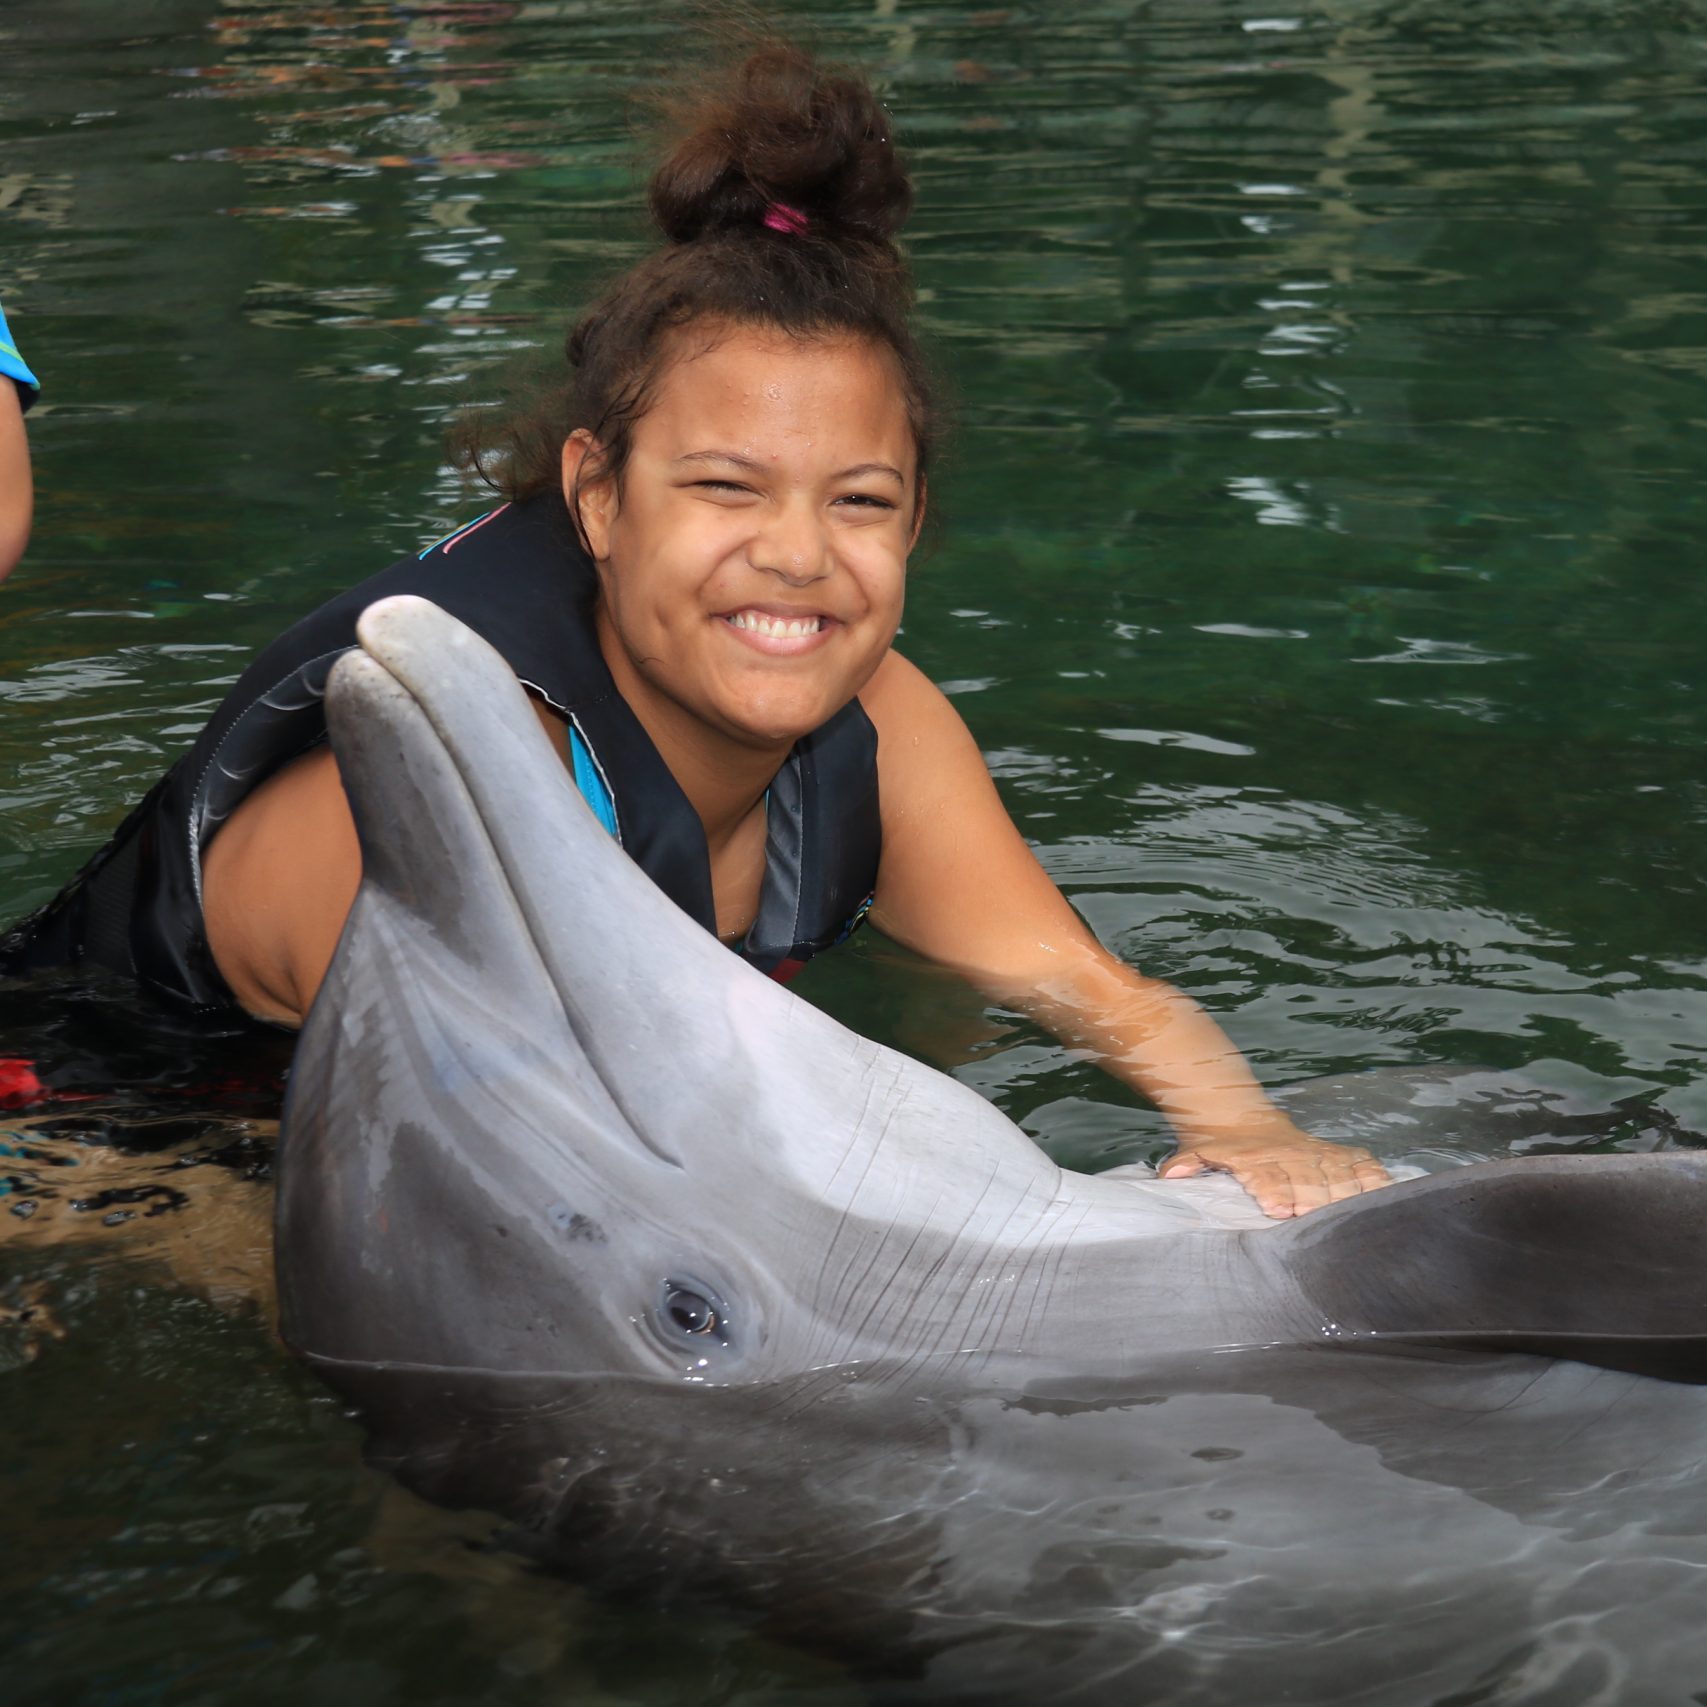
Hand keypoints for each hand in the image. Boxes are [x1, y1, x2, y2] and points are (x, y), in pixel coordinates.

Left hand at [1157, 1120, 1390, 1218]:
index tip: (1278, 1208)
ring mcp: (1315, 1153)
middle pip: (1305, 1178)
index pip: (1265, 1176)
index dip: (1272, 1191)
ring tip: (1353, 1214)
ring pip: (1337, 1172)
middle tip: (1315, 1216)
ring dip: (1346, 1193)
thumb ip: (1187, 1164)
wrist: (1241, 1116)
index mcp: (1255, 1159)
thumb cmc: (1223, 1146)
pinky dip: (1375, 1178)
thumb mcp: (1197, 1149)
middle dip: (1312, 1197)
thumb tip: (1172, 1175)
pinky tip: (1386, 1195)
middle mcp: (1288, 1155)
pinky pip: (1362, 1164)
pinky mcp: (1337, 1153)